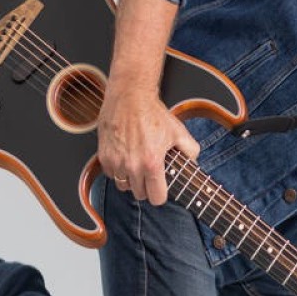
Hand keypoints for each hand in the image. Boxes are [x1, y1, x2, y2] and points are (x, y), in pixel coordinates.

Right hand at [96, 79, 199, 204]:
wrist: (130, 98)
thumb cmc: (154, 114)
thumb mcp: (179, 131)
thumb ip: (190, 150)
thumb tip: (192, 162)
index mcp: (152, 163)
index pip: (156, 198)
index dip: (161, 195)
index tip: (162, 189)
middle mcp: (132, 166)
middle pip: (139, 194)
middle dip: (147, 187)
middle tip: (152, 175)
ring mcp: (116, 162)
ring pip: (124, 186)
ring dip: (132, 181)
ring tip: (139, 166)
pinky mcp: (104, 157)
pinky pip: (112, 175)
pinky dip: (119, 171)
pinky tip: (127, 159)